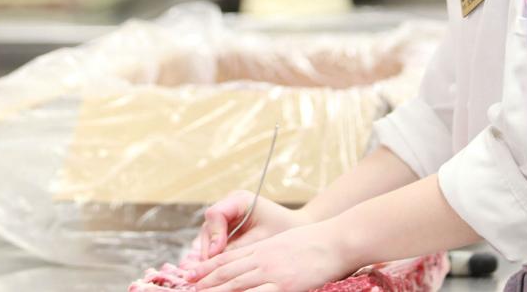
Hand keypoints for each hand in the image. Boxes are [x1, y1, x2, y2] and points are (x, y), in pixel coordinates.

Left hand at [189, 221, 353, 291]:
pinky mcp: (285, 286)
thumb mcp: (285, 241)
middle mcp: (263, 260)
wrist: (337, 240)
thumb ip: (268, 252)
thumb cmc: (316, 241)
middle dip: (206, 282)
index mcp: (263, 249)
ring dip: (217, 291)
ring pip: (237, 285)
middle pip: (228, 273)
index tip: (192, 274)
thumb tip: (254, 262)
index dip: (208, 267)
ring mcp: (273, 273)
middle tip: (189, 288)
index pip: (229, 259)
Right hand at [191, 191, 311, 259]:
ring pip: (208, 236)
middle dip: (208, 248)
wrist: (296, 228)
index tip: (216, 253)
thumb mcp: (261, 240)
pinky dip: (216, 256)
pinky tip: (217, 270)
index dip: (214, 235)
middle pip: (208, 226)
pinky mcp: (227, 229)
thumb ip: (238, 248)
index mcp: (239, 200)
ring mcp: (227, 217)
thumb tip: (216, 262)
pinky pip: (215, 242)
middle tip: (211, 269)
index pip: (215, 214)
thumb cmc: (283, 230)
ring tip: (213, 272)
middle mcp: (229, 205)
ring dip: (210, 254)